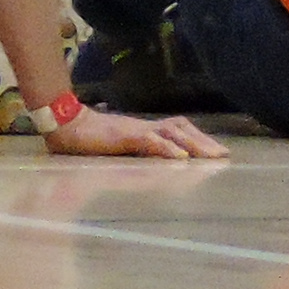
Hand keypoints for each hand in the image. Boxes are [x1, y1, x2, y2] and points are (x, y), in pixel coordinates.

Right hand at [45, 108, 227, 159]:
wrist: (64, 127)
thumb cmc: (87, 140)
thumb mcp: (117, 147)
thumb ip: (133, 151)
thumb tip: (153, 162)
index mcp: (142, 129)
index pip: (176, 128)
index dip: (197, 137)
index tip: (215, 150)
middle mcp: (143, 127)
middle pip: (180, 129)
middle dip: (204, 142)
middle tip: (224, 155)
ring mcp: (134, 130)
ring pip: (171, 133)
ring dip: (194, 144)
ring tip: (212, 156)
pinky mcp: (124, 136)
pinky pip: (151, 141)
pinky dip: (168, 149)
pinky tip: (181, 158)